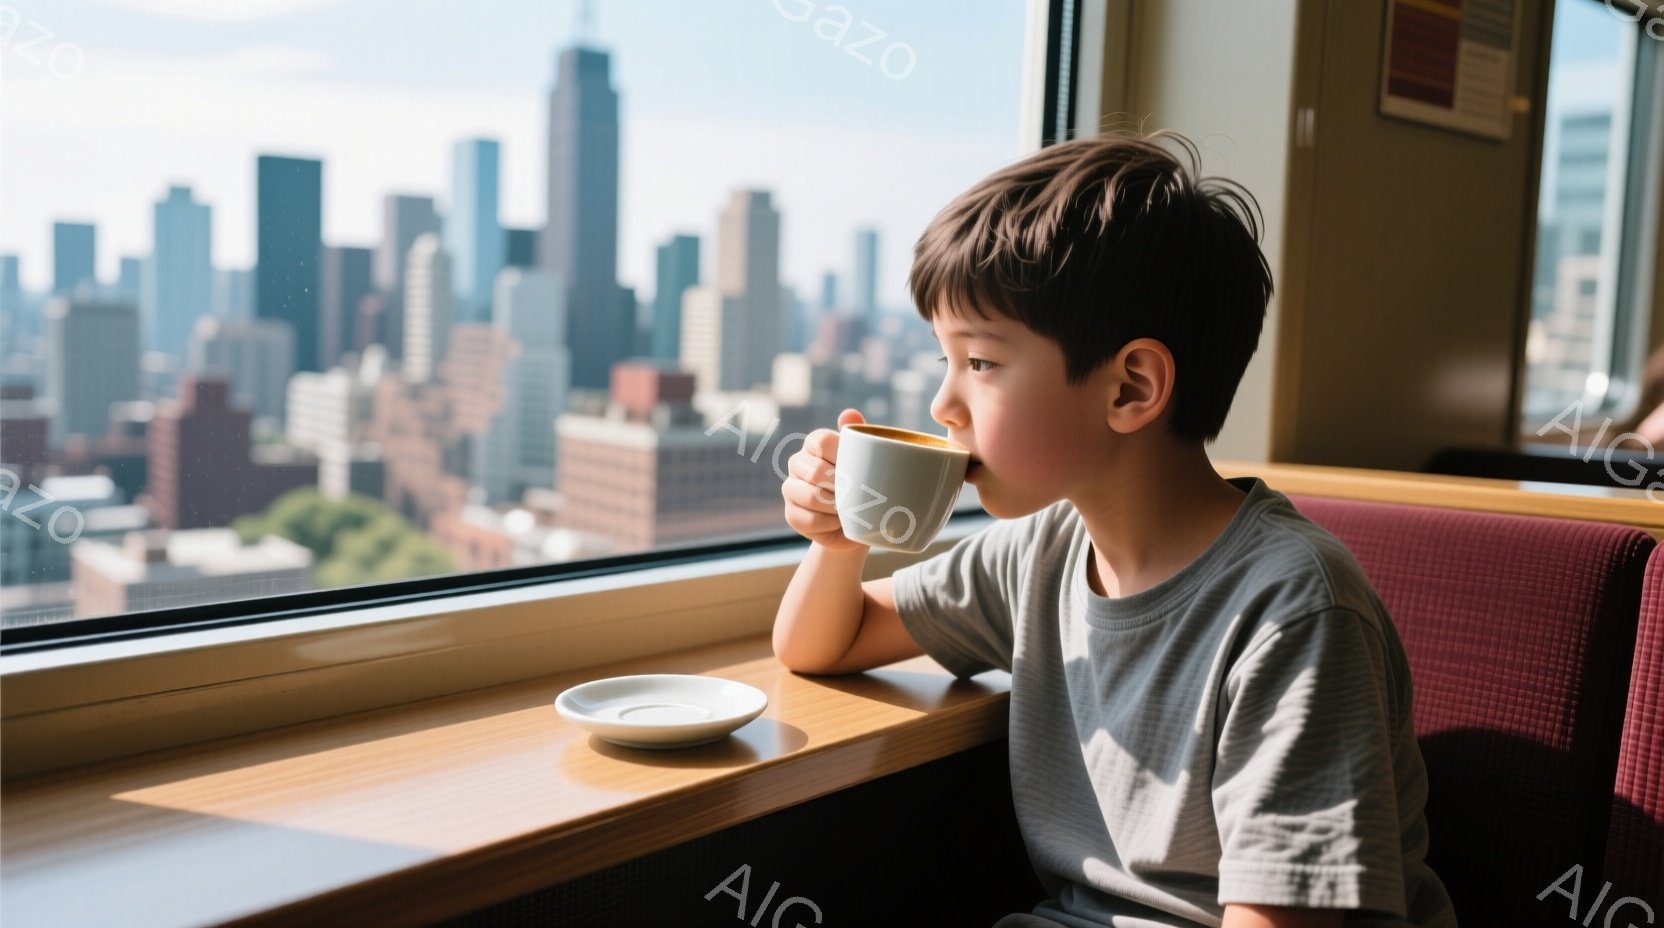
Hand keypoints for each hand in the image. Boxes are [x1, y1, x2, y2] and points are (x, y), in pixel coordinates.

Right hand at [781, 408, 867, 551]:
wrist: (859, 522)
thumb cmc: (865, 484)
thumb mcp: (868, 459)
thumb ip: (860, 436)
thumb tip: (849, 413)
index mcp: (815, 444)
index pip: (821, 441)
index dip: (841, 456)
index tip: (858, 468)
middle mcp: (797, 463)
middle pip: (816, 471)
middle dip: (842, 486)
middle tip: (859, 494)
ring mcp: (790, 489)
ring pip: (811, 496)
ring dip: (837, 507)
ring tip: (850, 509)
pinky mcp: (791, 515)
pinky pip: (810, 520)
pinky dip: (830, 525)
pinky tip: (839, 523)